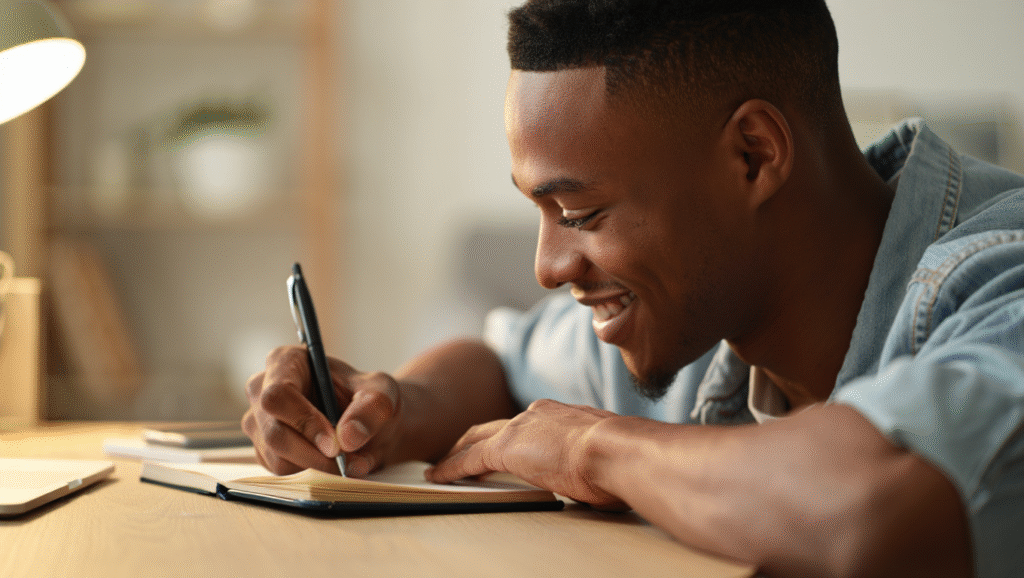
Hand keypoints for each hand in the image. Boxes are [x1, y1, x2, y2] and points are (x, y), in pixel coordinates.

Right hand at [241, 345, 403, 476]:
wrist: (369, 423)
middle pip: (274, 432)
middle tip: (348, 463)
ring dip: (317, 468)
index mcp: (285, 362)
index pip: (278, 395)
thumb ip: (371, 409)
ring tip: (349, 461)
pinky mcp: (264, 450)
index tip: (334, 444)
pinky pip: (281, 473)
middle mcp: (262, 390)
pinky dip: (311, 475)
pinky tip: (333, 464)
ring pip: (277, 458)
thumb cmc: (370, 398)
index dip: (304, 422)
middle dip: (314, 455)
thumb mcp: (383, 394)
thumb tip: (347, 437)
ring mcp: (259, 422)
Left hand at [425, 399, 628, 509]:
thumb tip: (596, 479)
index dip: (510, 436)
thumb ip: (591, 460)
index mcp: (561, 415)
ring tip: (442, 466)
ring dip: (458, 453)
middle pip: (494, 426)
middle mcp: (537, 414)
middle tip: (458, 450)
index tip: (501, 447)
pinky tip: (438, 476)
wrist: (615, 450)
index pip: (525, 425)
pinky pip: (468, 459)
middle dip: (473, 438)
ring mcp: (520, 428)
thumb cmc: (620, 459)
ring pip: (476, 440)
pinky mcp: (505, 447)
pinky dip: (452, 467)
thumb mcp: (604, 455)